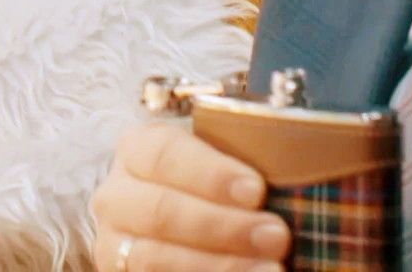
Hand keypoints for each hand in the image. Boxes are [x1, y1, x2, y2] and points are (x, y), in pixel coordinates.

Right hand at [91, 123, 288, 270]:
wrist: (182, 218)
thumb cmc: (210, 185)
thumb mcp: (220, 163)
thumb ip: (244, 167)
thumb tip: (298, 170)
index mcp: (137, 150)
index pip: (164, 154)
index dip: (211, 173)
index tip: (257, 190)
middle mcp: (116, 197)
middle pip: (162, 212)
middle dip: (224, 227)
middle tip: (277, 236)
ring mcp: (113, 244)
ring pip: (155, 259)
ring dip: (219, 266)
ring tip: (272, 270)